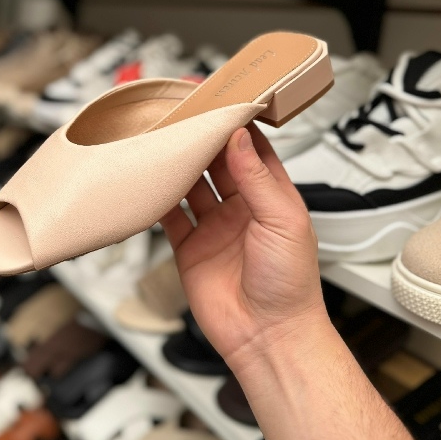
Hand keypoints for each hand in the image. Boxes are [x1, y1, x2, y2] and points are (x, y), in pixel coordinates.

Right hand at [161, 123, 328, 367]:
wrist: (268, 338)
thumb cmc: (290, 287)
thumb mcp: (282, 220)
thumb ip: (256, 178)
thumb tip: (240, 138)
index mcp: (272, 196)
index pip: (252, 149)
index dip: (235, 125)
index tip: (218, 102)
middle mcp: (242, 208)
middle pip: (216, 162)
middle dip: (200, 140)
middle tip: (181, 117)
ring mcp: (215, 228)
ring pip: (191, 185)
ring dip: (177, 165)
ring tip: (161, 143)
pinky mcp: (191, 249)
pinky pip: (170, 218)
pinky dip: (158, 201)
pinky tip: (150, 184)